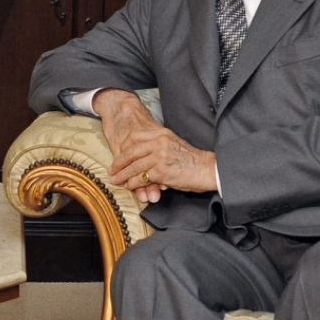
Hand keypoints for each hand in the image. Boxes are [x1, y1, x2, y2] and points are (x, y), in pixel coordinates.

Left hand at [94, 90, 217, 202]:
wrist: (208, 169)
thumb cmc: (191, 159)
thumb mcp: (173, 144)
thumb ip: (157, 146)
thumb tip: (139, 156)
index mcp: (161, 133)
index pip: (134, 137)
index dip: (123, 147)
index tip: (118, 155)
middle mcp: (159, 142)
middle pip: (130, 152)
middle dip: (118, 163)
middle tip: (111, 170)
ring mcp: (159, 156)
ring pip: (133, 166)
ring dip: (122, 175)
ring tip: (116, 180)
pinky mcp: (161, 171)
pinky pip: (141, 177)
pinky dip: (133, 183)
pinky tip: (130, 186)